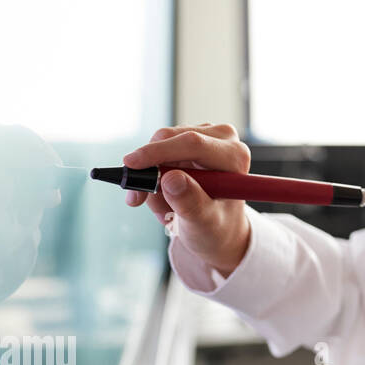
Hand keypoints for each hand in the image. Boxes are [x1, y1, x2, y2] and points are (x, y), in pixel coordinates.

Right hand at [124, 123, 251, 276]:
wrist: (217, 228)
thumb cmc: (216, 227)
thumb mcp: (204, 223)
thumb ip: (190, 202)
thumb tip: (170, 178)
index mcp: (234, 156)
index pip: (193, 144)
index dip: (158, 152)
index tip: (130, 165)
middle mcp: (223, 139)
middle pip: (170, 138)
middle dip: (147, 170)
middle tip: (137, 199)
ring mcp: (205, 136)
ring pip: (158, 146)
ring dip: (150, 179)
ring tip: (165, 208)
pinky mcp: (188, 139)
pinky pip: (155, 151)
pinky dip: (151, 176)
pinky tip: (164, 197)